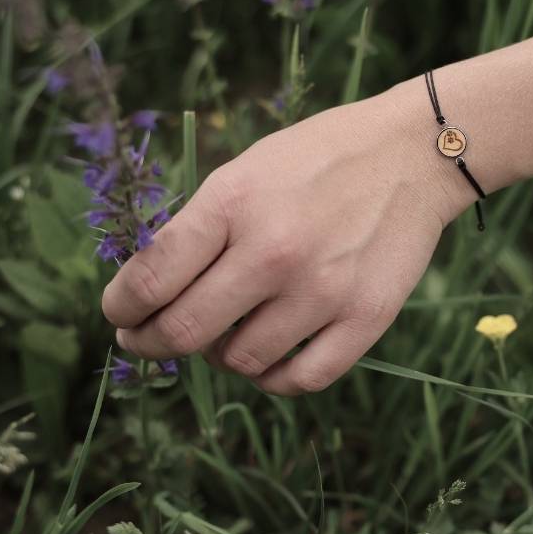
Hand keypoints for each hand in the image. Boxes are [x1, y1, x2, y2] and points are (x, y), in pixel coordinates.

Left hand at [102, 80, 470, 394]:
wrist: (412, 154)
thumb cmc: (320, 156)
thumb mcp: (246, 168)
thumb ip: (199, 227)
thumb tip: (150, 288)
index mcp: (234, 203)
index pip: (149, 279)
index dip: (120, 308)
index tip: (121, 314)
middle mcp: (275, 251)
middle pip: (184, 332)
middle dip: (151, 342)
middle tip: (147, 338)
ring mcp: (323, 290)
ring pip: (240, 363)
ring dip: (219, 355)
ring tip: (224, 334)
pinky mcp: (366, 318)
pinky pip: (301, 380)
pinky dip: (273, 377)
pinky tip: (269, 356)